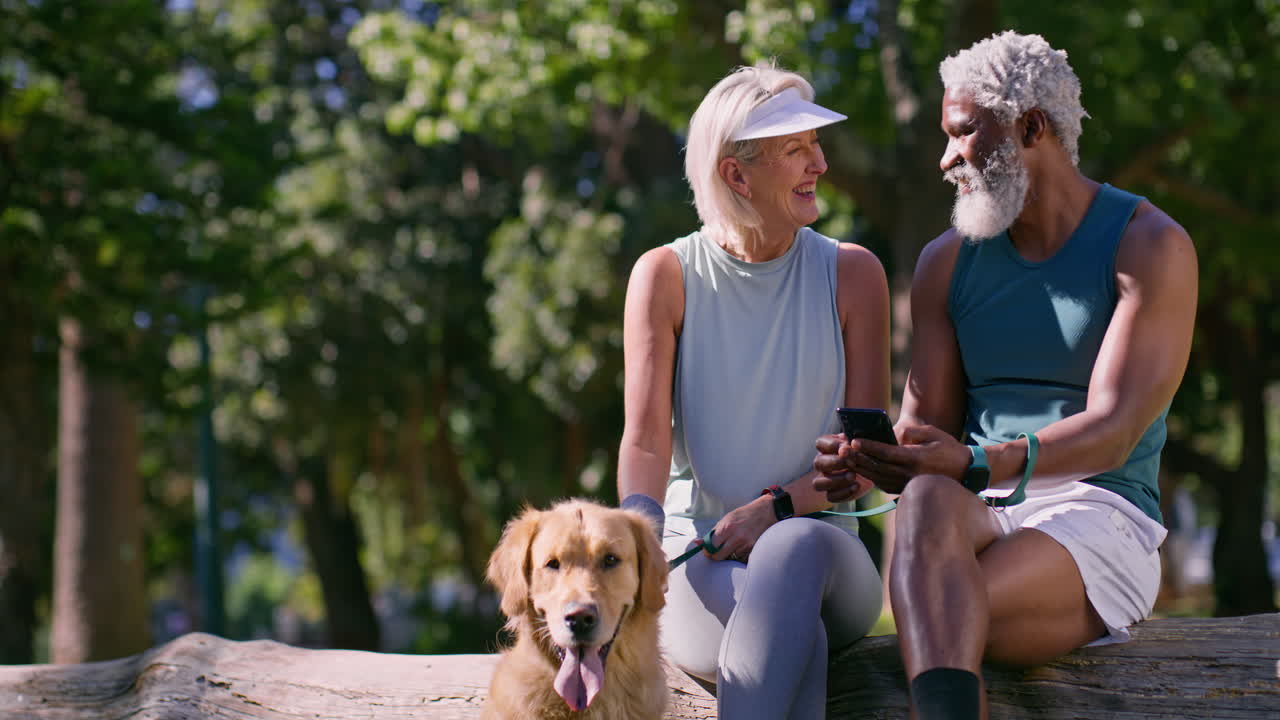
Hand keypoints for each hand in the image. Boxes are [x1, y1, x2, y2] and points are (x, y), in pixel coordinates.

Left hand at [705, 495, 774, 562]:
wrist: (766, 512)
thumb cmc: (744, 515)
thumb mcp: (726, 519)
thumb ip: (712, 533)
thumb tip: (697, 543)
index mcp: (727, 528)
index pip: (711, 547)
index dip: (708, 551)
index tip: (708, 551)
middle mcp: (737, 537)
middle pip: (719, 556)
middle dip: (716, 556)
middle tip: (718, 551)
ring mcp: (746, 544)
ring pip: (731, 558)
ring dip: (730, 554)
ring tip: (735, 544)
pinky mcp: (754, 549)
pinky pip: (741, 557)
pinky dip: (740, 554)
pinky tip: (743, 545)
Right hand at [812, 433, 876, 501]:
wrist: (870, 472)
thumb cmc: (863, 455)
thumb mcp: (860, 446)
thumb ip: (852, 443)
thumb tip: (845, 441)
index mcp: (827, 449)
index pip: (820, 443)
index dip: (831, 444)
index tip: (846, 446)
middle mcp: (823, 464)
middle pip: (818, 463)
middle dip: (835, 462)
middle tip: (851, 463)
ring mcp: (825, 480)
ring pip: (818, 483)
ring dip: (836, 480)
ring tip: (853, 476)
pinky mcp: (832, 494)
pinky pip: (830, 496)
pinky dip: (843, 493)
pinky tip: (856, 486)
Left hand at [841, 424, 971, 493]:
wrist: (966, 471)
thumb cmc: (949, 448)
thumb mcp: (933, 433)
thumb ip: (911, 432)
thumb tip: (894, 435)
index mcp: (916, 459)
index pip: (885, 453)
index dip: (868, 447)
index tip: (853, 441)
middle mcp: (909, 474)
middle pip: (877, 467)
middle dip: (858, 458)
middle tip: (843, 449)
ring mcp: (908, 484)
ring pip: (878, 478)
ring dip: (861, 468)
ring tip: (847, 458)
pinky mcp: (907, 490)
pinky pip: (884, 485)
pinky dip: (871, 477)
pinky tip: (861, 469)